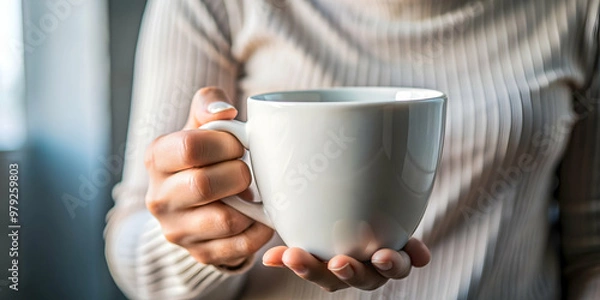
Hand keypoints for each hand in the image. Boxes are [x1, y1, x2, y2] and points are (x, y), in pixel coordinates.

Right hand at [145, 87, 273, 267]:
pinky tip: (259, 215)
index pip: (188, 147)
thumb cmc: (205, 154)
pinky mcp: (199, 253)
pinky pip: (240, 246)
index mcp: (156, 158)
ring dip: (250, 204)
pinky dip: (259, 229)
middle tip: (247, 170)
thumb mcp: (200, 124)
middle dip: (238, 174)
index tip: (238, 144)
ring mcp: (177, 230)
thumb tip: (224, 112)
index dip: (224, 143)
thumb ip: (209, 104)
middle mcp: (158, 197)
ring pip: (226, 221)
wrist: (195, 201)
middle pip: (204, 186)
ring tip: (251, 193)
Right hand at [262, 238, 430, 291]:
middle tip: (337, 262)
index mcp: (336, 270)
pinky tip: (420, 252)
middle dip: (347, 273)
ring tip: (381, 256)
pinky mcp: (409, 251)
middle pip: (357, 277)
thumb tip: (269, 258)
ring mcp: (387, 263)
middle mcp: (364, 271)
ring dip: (386, 265)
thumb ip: (292, 251)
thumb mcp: (310, 238)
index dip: (308, 269)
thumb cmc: (331, 232)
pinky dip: (418, 255)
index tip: (291, 256)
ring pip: (390, 270)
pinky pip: (416, 256)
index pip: (321, 274)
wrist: (365, 217)